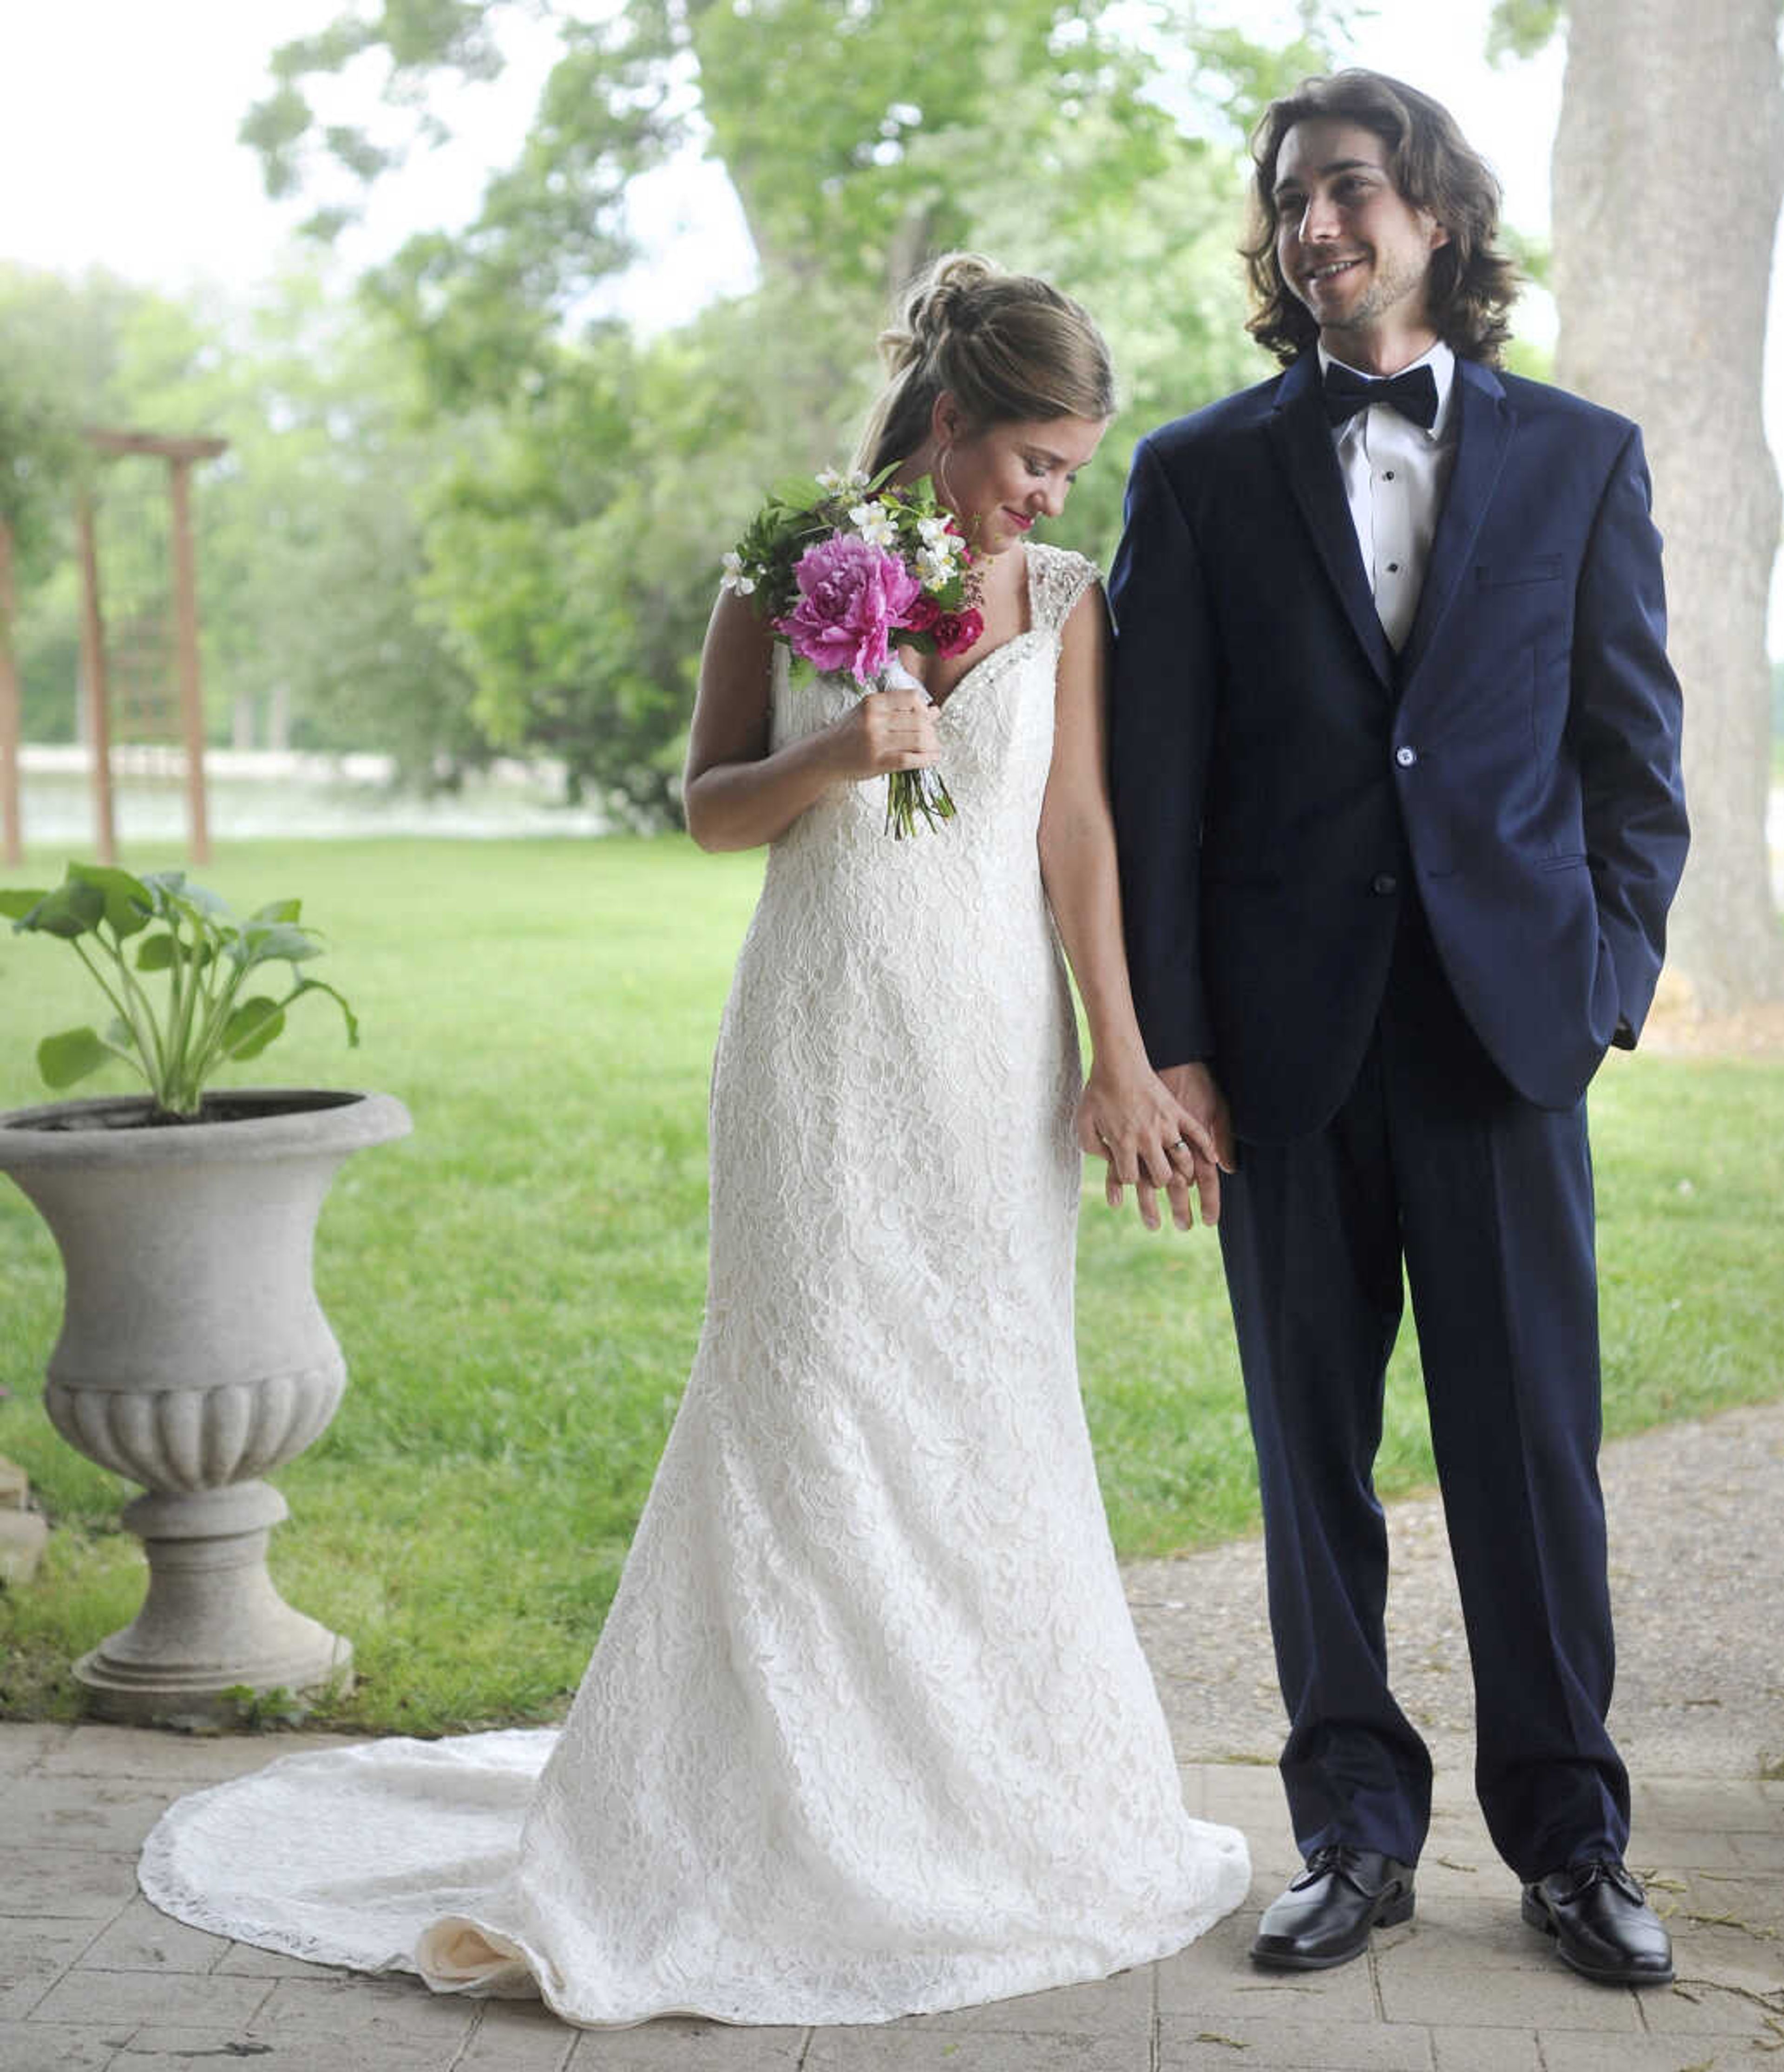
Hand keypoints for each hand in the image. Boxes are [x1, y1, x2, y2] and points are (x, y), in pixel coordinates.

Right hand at [826, 686, 939, 782]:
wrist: (824, 755)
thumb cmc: (849, 732)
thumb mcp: (869, 712)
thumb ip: (898, 710)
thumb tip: (935, 711)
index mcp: (873, 702)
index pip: (911, 698)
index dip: (924, 708)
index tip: (927, 716)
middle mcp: (875, 719)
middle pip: (918, 720)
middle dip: (931, 729)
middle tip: (932, 736)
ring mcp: (876, 741)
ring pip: (918, 739)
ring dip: (932, 744)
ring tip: (933, 748)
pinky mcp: (878, 761)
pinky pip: (911, 759)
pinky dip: (927, 759)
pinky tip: (932, 759)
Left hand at [1076, 1057, 1220, 1232]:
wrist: (1118, 1062)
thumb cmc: (1098, 1092)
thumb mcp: (1083, 1121)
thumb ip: (1092, 1147)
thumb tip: (1108, 1161)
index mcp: (1123, 1141)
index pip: (1130, 1177)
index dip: (1127, 1179)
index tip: (1128, 1172)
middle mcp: (1146, 1137)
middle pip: (1161, 1176)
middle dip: (1158, 1181)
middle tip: (1157, 1177)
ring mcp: (1165, 1124)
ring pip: (1183, 1160)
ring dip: (1183, 1171)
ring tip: (1182, 1174)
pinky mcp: (1177, 1111)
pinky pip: (1198, 1133)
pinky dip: (1208, 1148)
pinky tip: (1213, 1160)